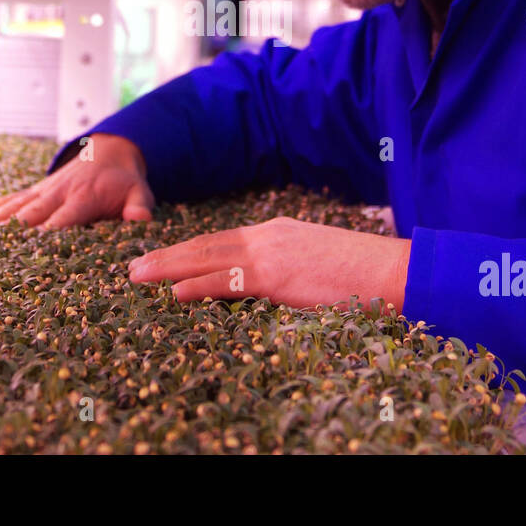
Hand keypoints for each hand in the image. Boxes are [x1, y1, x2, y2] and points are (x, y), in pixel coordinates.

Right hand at [0, 133, 153, 229]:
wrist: (110, 152)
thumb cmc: (124, 181)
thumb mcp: (139, 192)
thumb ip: (139, 207)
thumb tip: (140, 220)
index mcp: (84, 197)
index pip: (64, 216)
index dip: (49, 230)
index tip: (33, 245)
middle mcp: (60, 193)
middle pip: (35, 212)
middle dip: (18, 230)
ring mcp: (45, 190)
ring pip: (19, 205)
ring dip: (0, 218)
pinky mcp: (37, 190)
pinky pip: (14, 198)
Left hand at [128, 217, 410, 311]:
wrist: (391, 270)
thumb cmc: (360, 274)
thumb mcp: (315, 265)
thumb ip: (286, 272)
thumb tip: (267, 288)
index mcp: (277, 233)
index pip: (223, 240)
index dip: (190, 250)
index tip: (164, 258)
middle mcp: (269, 236)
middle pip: (207, 245)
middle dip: (168, 255)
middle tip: (134, 266)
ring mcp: (271, 253)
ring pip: (208, 259)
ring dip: (170, 267)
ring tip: (139, 276)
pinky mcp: (276, 275)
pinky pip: (228, 280)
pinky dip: (198, 285)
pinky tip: (176, 292)